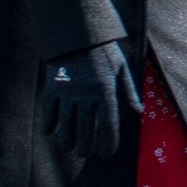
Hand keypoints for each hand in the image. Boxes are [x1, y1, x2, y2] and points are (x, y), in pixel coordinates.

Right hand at [38, 39, 139, 161]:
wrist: (77, 32)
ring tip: (71, 147)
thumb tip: (138, 111)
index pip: (108, 125)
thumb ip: (129, 91)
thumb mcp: (121, 67)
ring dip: (68, 142)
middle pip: (85, 132)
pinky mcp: (51, 88)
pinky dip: (49, 127)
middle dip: (86, 148)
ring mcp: (67, 92)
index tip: (106, 154)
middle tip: (86, 153)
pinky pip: (48, 114)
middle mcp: (86, 94)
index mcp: (106, 90)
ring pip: (65, 128)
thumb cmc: (103, 51)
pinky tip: (53, 132)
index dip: (107, 143)